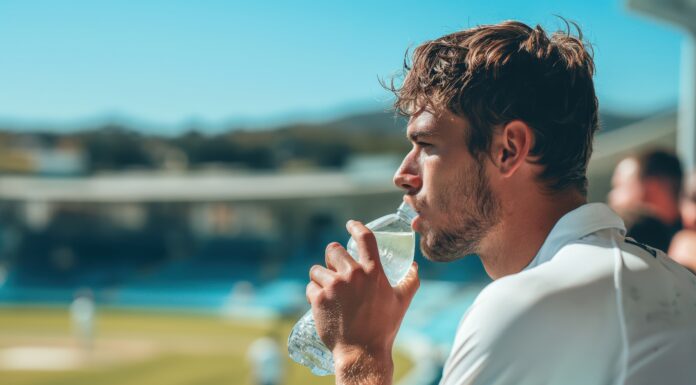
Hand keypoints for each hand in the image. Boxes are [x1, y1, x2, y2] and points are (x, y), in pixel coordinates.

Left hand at [306, 220, 419, 382]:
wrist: (362, 351)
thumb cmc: (383, 327)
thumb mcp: (401, 301)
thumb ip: (410, 281)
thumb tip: (414, 266)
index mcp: (373, 272)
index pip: (364, 238)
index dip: (356, 227)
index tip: (350, 225)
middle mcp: (353, 275)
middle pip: (333, 250)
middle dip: (332, 257)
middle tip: (335, 269)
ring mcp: (334, 286)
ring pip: (318, 269)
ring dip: (321, 277)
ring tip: (329, 290)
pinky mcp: (318, 298)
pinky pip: (311, 286)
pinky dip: (314, 293)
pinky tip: (322, 302)